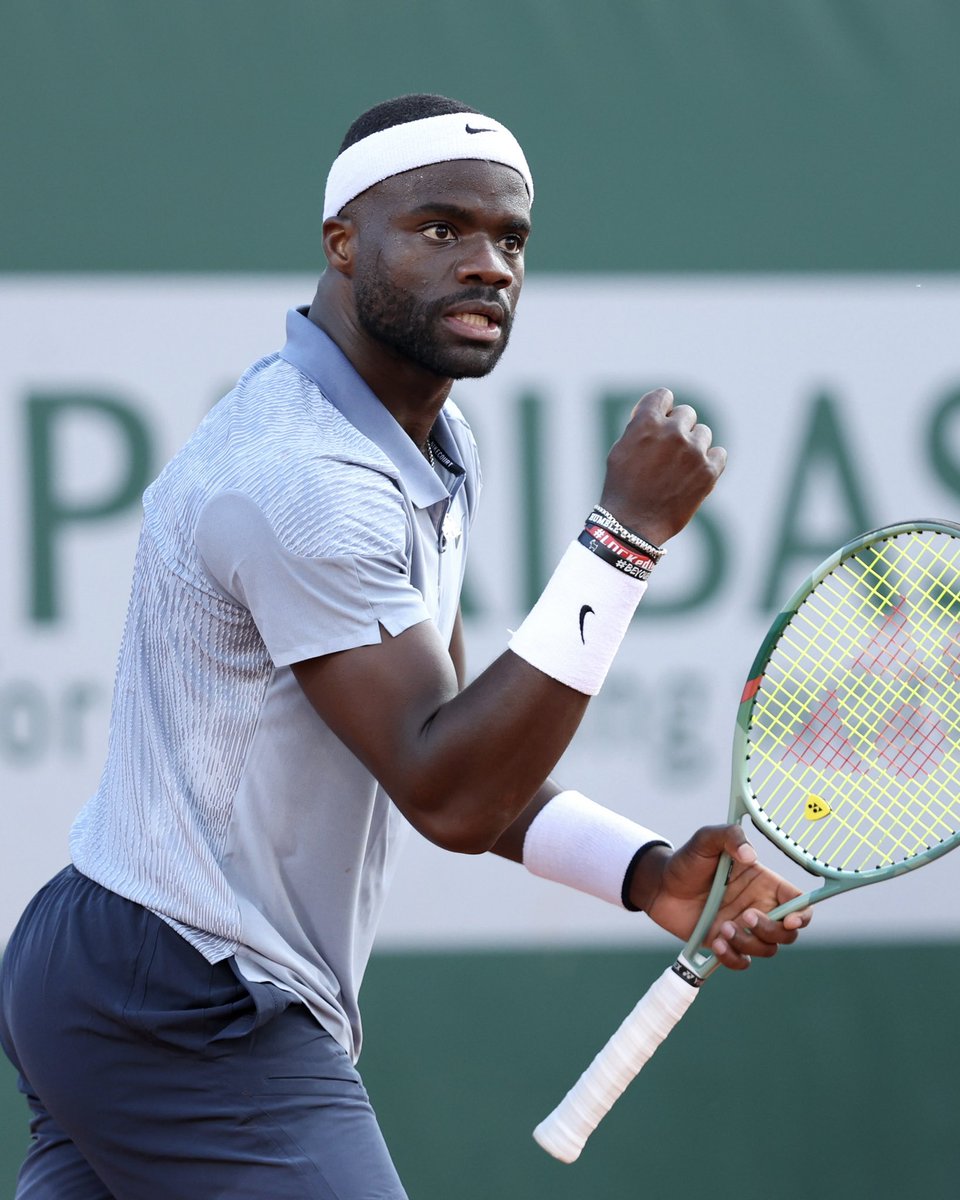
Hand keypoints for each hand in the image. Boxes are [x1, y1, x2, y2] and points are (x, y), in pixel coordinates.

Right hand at [600, 388, 725, 546]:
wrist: (632, 525)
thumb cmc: (622, 487)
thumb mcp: (620, 450)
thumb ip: (641, 428)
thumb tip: (662, 414)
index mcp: (646, 423)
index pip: (664, 396)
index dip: (662, 409)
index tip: (659, 422)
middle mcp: (672, 432)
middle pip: (687, 413)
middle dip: (678, 428)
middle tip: (668, 450)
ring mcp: (693, 451)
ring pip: (703, 433)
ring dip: (693, 445)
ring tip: (679, 467)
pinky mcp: (709, 471)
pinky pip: (719, 453)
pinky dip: (709, 461)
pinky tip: (695, 473)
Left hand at [628, 824, 811, 969]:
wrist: (659, 885)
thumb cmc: (687, 860)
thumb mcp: (706, 840)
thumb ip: (730, 836)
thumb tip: (750, 855)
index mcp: (763, 883)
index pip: (798, 902)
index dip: (802, 914)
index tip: (789, 919)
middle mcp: (758, 907)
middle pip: (787, 933)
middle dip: (772, 930)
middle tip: (745, 917)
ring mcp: (742, 929)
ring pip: (767, 950)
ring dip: (749, 944)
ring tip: (723, 928)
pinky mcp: (725, 944)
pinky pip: (742, 963)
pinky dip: (734, 959)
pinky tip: (717, 944)